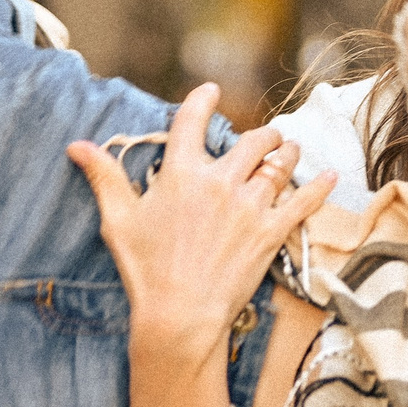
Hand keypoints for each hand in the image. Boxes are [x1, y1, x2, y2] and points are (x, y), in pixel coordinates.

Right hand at [68, 85, 335, 406]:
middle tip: (266, 136)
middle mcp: (219, 182)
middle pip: (252, 141)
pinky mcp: (270, 233)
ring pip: (279, 164)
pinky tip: (329, 175)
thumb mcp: (118, 220)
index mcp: (181, 173)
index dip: (202, 101)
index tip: (209, 91)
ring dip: (287, 152)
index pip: (192, 121)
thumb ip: (104, 177)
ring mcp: (249, 207)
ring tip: (290, 148)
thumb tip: (77, 146)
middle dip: (261, 134)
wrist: (179, 315)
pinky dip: (318, 186)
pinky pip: (303, 202)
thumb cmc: (145, 270)